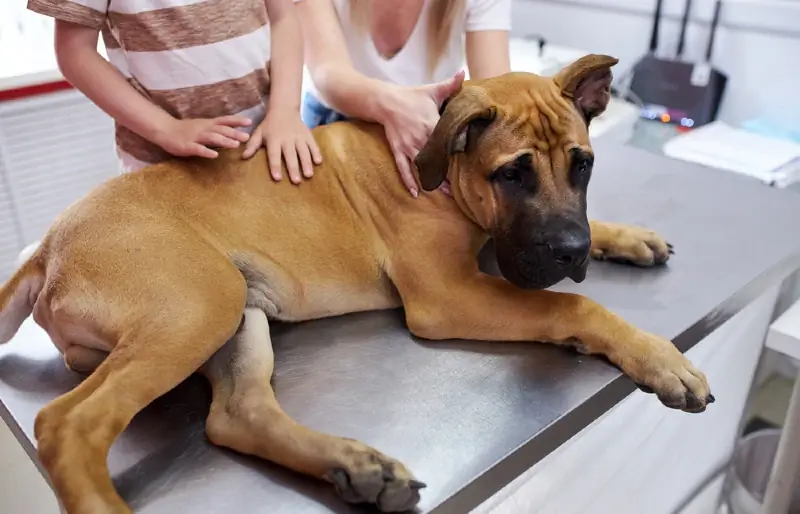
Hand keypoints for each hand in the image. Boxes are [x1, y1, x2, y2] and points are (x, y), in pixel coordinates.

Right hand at [153, 116, 252, 158]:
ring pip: (211, 138)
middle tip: (247, 137)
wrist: (164, 129)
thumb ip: (217, 128)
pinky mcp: (187, 146)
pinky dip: (206, 152)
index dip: (236, 121)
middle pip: (220, 129)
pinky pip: (197, 149)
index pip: (224, 120)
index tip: (249, 122)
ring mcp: (195, 137)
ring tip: (235, 145)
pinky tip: (214, 156)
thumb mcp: (203, 125)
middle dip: (234, 133)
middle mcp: (203, 128)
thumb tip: (234, 131)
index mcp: (207, 124)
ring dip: (224, 141)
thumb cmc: (185, 129)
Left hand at [242, 108, 322, 183]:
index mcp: (274, 139)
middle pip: (290, 155)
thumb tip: (243, 157)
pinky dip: (316, 152)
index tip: (277, 178)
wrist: (284, 109)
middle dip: (293, 168)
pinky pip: (313, 144)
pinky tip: (319, 162)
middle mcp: (287, 138)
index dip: (275, 166)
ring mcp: (299, 136)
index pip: (274, 155)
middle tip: (296, 181)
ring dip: (306, 163)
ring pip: (303, 151)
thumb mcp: (259, 133)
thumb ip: (252, 145)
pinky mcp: (308, 135)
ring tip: (308, 175)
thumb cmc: (269, 125)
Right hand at [378, 71, 464, 196]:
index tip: (467, 166)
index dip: (457, 155)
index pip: (448, 144)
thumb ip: (450, 85)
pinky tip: (415, 194)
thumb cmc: (411, 96)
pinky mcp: (398, 150)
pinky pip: (403, 168)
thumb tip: (463, 72)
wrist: (385, 101)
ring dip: (433, 182)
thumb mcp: (431, 90)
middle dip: (448, 175)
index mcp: (432, 125)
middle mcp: (421, 138)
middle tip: (460, 189)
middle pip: (437, 160)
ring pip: (422, 167)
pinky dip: (409, 181)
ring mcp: (408, 146)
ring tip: (445, 195)